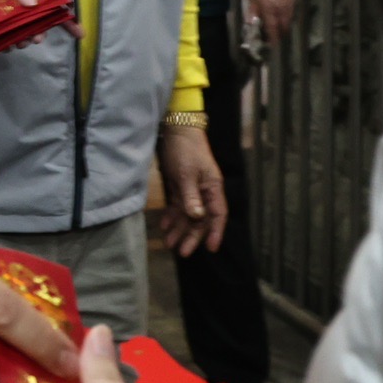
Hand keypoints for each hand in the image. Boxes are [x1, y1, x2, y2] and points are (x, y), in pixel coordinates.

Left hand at [156, 126, 226, 255]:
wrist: (175, 130)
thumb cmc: (185, 150)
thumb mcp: (186, 174)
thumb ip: (191, 196)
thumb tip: (198, 217)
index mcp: (212, 188)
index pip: (217, 214)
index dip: (215, 232)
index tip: (210, 248)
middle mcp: (204, 191)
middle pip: (201, 219)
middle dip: (192, 235)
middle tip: (181, 252)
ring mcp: (192, 189)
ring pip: (187, 214)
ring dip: (179, 228)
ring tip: (168, 243)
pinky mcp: (180, 186)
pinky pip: (178, 206)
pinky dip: (172, 216)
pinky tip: (164, 225)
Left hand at [244, 0, 293, 41]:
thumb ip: (252, 12)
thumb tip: (251, 24)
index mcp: (270, 10)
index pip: (273, 29)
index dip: (273, 38)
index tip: (272, 45)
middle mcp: (281, 9)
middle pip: (284, 27)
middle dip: (280, 33)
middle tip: (275, 37)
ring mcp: (288, 4)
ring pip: (289, 20)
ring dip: (284, 26)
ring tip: (278, 28)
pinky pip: (291, 13)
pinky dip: (287, 17)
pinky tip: (282, 17)